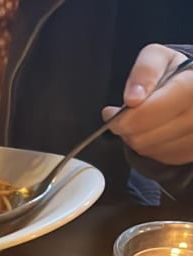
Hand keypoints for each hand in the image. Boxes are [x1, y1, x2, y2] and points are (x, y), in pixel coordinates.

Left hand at [102, 45, 192, 165]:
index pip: (146, 115)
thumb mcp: (159, 58)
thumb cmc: (176, 72)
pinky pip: (157, 157)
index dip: (122, 117)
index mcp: (191, 88)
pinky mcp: (189, 153)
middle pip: (142, 138)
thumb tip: (132, 98)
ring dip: (136, 137)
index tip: (111, 113)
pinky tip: (155, 129)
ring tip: (141, 119)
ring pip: (147, 150)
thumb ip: (144, 71)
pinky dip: (150, 145)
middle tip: (124, 115)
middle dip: (126, 127)